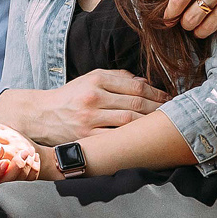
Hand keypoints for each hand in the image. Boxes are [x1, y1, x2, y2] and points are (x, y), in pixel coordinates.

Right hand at [0, 69, 169, 142]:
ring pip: (129, 121)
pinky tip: (144, 140)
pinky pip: (116, 139)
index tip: (171, 98)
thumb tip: (145, 83)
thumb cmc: (70, 96)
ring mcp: (90, 119)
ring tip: (164, 126)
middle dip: (159, 109)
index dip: (157, 93)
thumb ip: (117, 78)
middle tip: (175, 113)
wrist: (41, 115)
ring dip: (150, 124)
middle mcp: (94, 97)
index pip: (136, 86)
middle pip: (136, 104)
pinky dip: (132, 139)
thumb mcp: (90, 78)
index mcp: (96, 79)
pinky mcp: (87, 137)